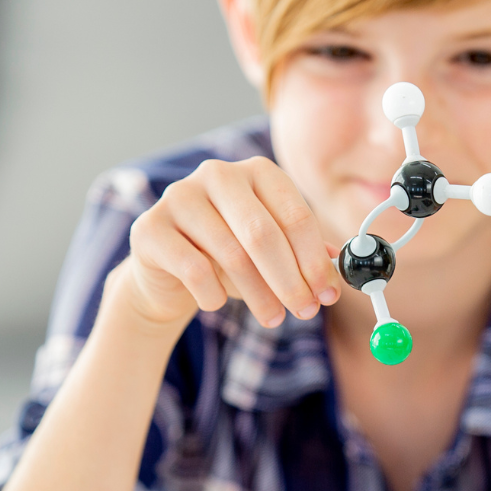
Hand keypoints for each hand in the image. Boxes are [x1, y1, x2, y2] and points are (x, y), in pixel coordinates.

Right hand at [118, 156, 339, 330]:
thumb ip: (306, 256)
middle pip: (263, 233)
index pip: (295, 214)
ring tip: (273, 318)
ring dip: (259, 295)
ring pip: (231, 255)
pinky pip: (194, 270)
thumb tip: (340, 273)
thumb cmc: (227, 258)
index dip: (315, 259)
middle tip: (304, 311)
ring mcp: (179, 197)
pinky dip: (213, 294)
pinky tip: (218, 303)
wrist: (166, 271)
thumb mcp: (272, 253)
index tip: (328, 294)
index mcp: (255, 172)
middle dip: (289, 279)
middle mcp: (216, 174)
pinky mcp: (150, 228)